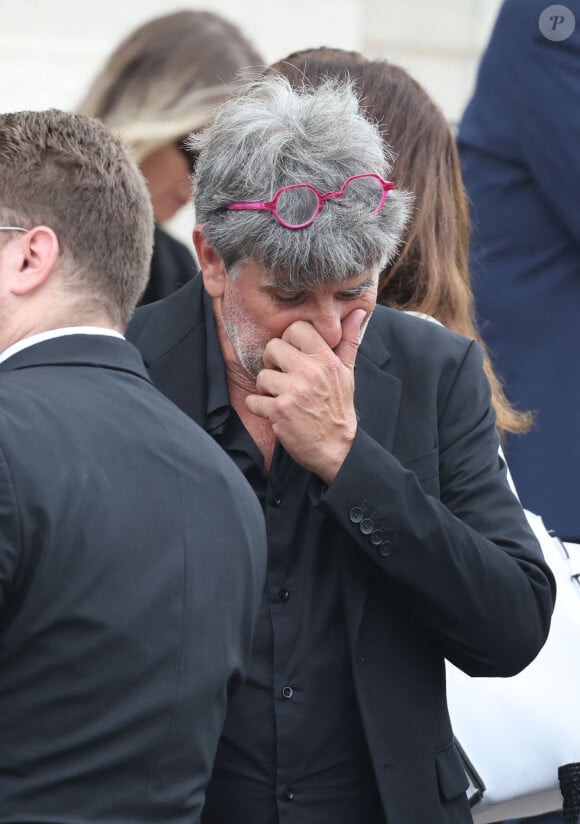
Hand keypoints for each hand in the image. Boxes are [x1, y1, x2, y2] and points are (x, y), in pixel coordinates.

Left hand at [245, 308, 365, 483]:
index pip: (296, 329)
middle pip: (273, 347)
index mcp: (326, 360)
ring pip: (262, 375)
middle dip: (272, 362)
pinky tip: (273, 412)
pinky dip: (258, 407)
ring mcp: (293, 391)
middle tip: (282, 377)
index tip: (291, 356)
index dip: (289, 340)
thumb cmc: (338, 408)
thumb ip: (348, 340)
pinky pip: (253, 399)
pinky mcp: (279, 411)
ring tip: (280, 397)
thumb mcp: (347, 373)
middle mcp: (310, 372)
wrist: (336, 448)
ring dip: (266, 388)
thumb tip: (357, 311)